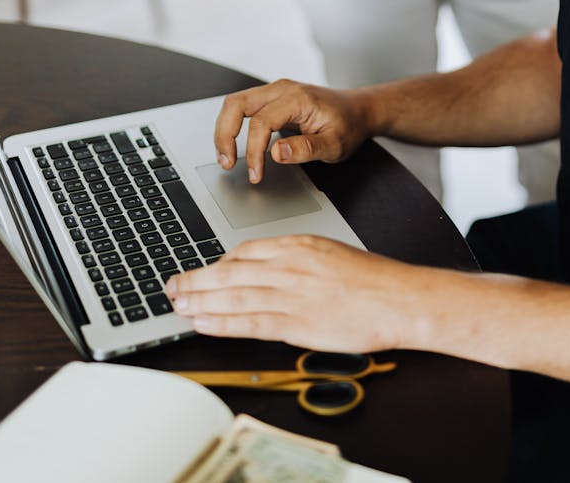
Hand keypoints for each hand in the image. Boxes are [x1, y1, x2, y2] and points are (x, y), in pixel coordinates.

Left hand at [166, 236, 419, 352]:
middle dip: (195, 280)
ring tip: (177, 305)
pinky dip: (221, 323)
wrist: (398, 298)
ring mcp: (291, 295)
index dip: (217, 265)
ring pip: (232, 296)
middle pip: (229, 272)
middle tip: (171, 286)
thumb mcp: (331, 253)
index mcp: (298, 245)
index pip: (245, 251)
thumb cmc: (372, 279)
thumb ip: (297, 260)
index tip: (202, 272)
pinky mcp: (296, 324)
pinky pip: (249, 323)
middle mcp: (289, 266)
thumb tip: (267, 269)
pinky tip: (202, 323)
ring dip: (199, 301)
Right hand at [215, 79, 376, 183]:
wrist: (359, 110)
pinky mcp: (273, 99)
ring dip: (225, 130)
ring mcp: (276, 91)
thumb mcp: (335, 144)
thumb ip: (306, 149)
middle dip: (225, 135)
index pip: (261, 122)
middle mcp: (282, 89)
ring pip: (235, 103)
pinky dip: (233, 126)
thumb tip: (276, 153)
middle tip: (226, 162)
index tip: (256, 174)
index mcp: (297, 98)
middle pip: (236, 104)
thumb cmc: (349, 125)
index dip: (254, 151)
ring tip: (226, 157)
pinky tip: (236, 146)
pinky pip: (244, 108)